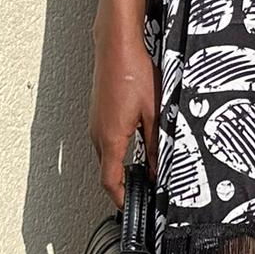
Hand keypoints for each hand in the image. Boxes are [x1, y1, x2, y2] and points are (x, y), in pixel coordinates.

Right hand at [90, 24, 157, 206]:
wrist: (116, 47)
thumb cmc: (133, 72)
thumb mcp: (155, 113)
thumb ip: (156, 145)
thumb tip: (159, 168)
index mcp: (110, 137)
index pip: (109, 181)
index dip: (120, 198)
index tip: (130, 207)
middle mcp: (97, 133)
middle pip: (107, 170)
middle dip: (124, 184)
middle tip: (143, 190)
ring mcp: (95, 123)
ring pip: (106, 154)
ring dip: (121, 166)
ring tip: (143, 170)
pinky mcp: (98, 114)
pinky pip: (105, 140)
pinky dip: (118, 149)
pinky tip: (135, 143)